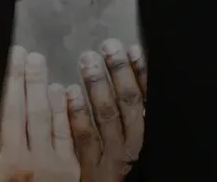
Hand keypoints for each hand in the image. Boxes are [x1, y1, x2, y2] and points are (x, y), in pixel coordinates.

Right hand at [0, 47, 79, 181]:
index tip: (9, 58)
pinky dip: (63, 111)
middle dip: (25, 78)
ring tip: (41, 63)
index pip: (4, 111)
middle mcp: (28, 160)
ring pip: (47, 118)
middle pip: (25, 109)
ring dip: (43, 88)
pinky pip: (67, 134)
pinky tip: (61, 92)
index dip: (7, 82)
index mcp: (3, 162)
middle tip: (26, 52)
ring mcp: (52, 165)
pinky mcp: (69, 171)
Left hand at [66, 41, 145, 179]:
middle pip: (129, 104)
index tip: (134, 49)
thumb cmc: (117, 169)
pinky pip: (85, 139)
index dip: (141, 74)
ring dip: (98, 86)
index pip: (146, 100)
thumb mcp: (130, 144)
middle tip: (109, 46)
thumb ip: (128, 119)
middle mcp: (133, 146)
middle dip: (120, 72)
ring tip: (88, 61)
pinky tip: (70, 93)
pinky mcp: (92, 170)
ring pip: (107, 117)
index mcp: (143, 136)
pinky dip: (78, 114)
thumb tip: (122, 78)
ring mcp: (113, 158)